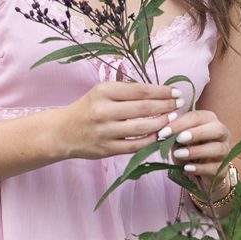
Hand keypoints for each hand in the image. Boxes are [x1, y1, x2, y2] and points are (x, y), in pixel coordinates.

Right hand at [58, 81, 181, 160]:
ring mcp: (104, 132)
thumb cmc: (87, 109)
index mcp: (103, 92)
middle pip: (144, 108)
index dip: (163, 91)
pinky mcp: (106, 149)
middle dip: (167, 106)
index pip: (141, 90)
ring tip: (172, 119)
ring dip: (162, 123)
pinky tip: (159, 134)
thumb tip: (160, 93)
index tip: (176, 92)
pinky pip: (135, 145)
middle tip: (179, 104)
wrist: (61, 132)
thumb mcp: (101, 93)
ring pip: (143, 128)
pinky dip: (151, 140)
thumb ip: (127, 92)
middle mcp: (103, 111)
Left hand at [161, 106, 239, 183]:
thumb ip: (173, 132)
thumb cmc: (187, 149)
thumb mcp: (177, 139)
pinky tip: (186, 168)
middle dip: (197, 133)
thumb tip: (163, 126)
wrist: (197, 171)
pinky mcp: (222, 169)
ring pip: (218, 149)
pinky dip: (200, 168)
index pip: (198, 117)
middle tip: (179, 139)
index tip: (163, 132)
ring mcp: (225, 151)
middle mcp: (221, 134)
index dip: (180, 123)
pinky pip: (215, 168)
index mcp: (209, 121)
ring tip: (178, 154)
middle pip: (217, 129)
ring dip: (197, 151)